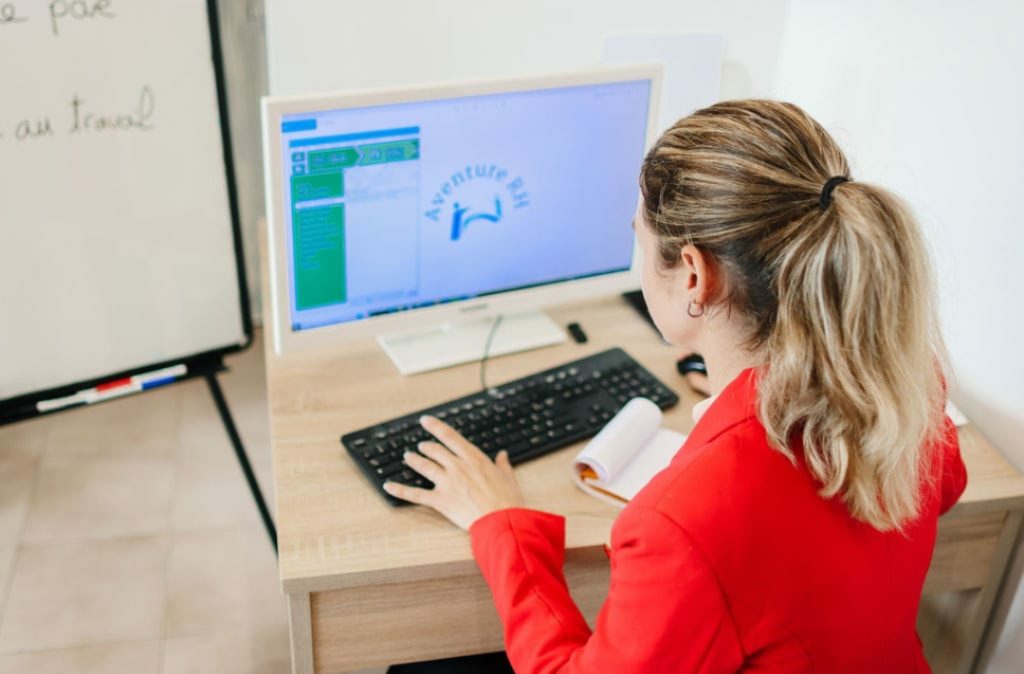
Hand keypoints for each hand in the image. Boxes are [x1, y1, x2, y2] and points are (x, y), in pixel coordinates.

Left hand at [383, 415, 525, 529]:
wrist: (501, 521)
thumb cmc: (507, 501)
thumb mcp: (508, 478)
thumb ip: (502, 465)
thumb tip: (503, 456)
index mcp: (474, 459)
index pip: (449, 436)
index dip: (435, 427)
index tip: (426, 421)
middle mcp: (457, 467)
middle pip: (435, 450)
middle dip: (426, 446)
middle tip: (421, 445)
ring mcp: (447, 483)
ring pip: (424, 466)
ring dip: (414, 460)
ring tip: (408, 457)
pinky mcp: (440, 500)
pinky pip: (416, 494)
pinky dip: (400, 490)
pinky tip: (389, 486)